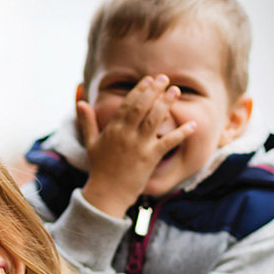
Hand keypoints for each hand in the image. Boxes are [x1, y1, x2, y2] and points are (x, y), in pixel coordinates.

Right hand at [78, 75, 196, 217]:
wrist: (106, 194)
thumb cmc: (99, 169)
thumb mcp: (91, 143)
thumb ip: (87, 121)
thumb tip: (81, 101)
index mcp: (112, 129)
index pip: (127, 104)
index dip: (139, 90)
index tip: (149, 80)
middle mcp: (125, 134)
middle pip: (142, 107)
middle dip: (154, 90)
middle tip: (164, 78)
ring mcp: (138, 145)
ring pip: (155, 118)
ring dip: (166, 103)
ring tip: (175, 91)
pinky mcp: (150, 158)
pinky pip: (169, 142)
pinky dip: (182, 133)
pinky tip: (193, 124)